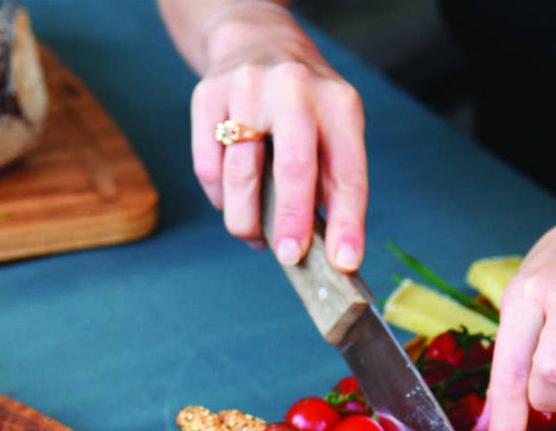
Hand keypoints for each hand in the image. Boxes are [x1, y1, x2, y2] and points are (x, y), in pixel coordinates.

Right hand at [190, 3, 366, 270]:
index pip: (347, 171)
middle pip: (292, 167)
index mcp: (338, 103)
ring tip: (256, 237)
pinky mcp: (208, 95)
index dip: (347, 222)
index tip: (344, 262)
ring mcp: (247, 88)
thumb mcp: (333, 129)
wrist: (257, 42)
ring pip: (240, 174)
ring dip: (247, 220)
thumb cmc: (304, 106)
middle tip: (290, 258)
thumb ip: (330, 181)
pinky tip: (232, 202)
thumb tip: (327, 251)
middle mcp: (294, 89)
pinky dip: (219, 198)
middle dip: (292, 222)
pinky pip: (208, 167)